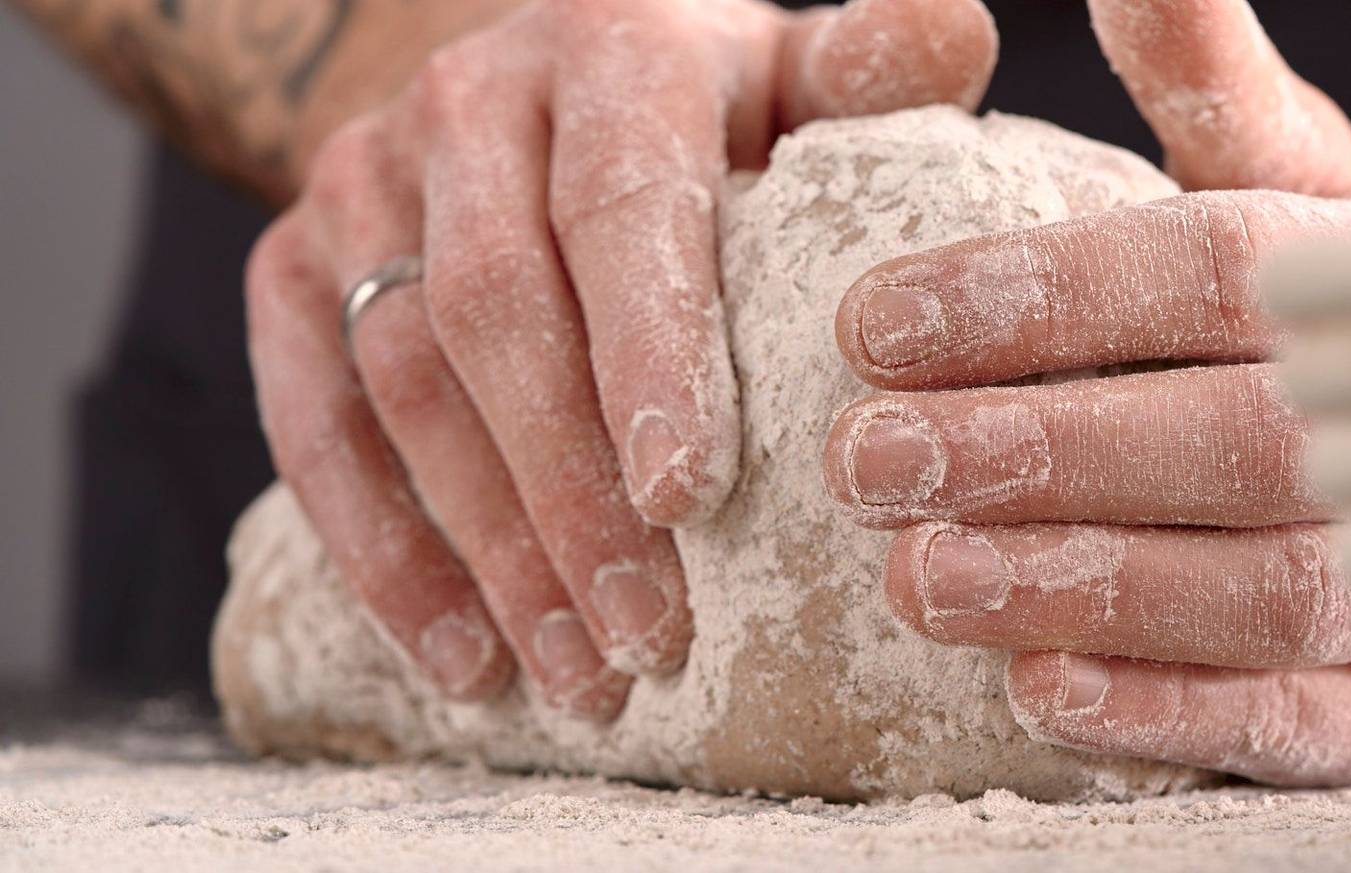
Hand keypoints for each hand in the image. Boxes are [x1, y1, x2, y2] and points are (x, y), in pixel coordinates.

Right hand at [246, 0, 995, 718]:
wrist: (540, 85)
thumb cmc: (715, 111)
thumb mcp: (799, 74)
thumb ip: (869, 71)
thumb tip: (951, 29)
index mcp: (610, 49)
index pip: (619, 204)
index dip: (649, 352)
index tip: (690, 496)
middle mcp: (468, 102)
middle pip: (498, 310)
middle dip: (572, 491)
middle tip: (651, 636)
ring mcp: (362, 180)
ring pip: (403, 379)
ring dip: (490, 547)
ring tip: (579, 675)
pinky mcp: (293, 263)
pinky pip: (312, 418)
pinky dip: (381, 550)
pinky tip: (463, 658)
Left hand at [825, 0, 1350, 784]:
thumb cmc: (1345, 303)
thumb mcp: (1297, 174)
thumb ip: (1212, 84)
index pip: (1210, 274)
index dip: (1040, 298)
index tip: (873, 321)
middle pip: (1236, 438)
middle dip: (1042, 453)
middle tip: (867, 463)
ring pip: (1271, 590)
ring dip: (1091, 587)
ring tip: (922, 582)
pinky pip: (1313, 725)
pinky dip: (1181, 715)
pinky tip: (1046, 696)